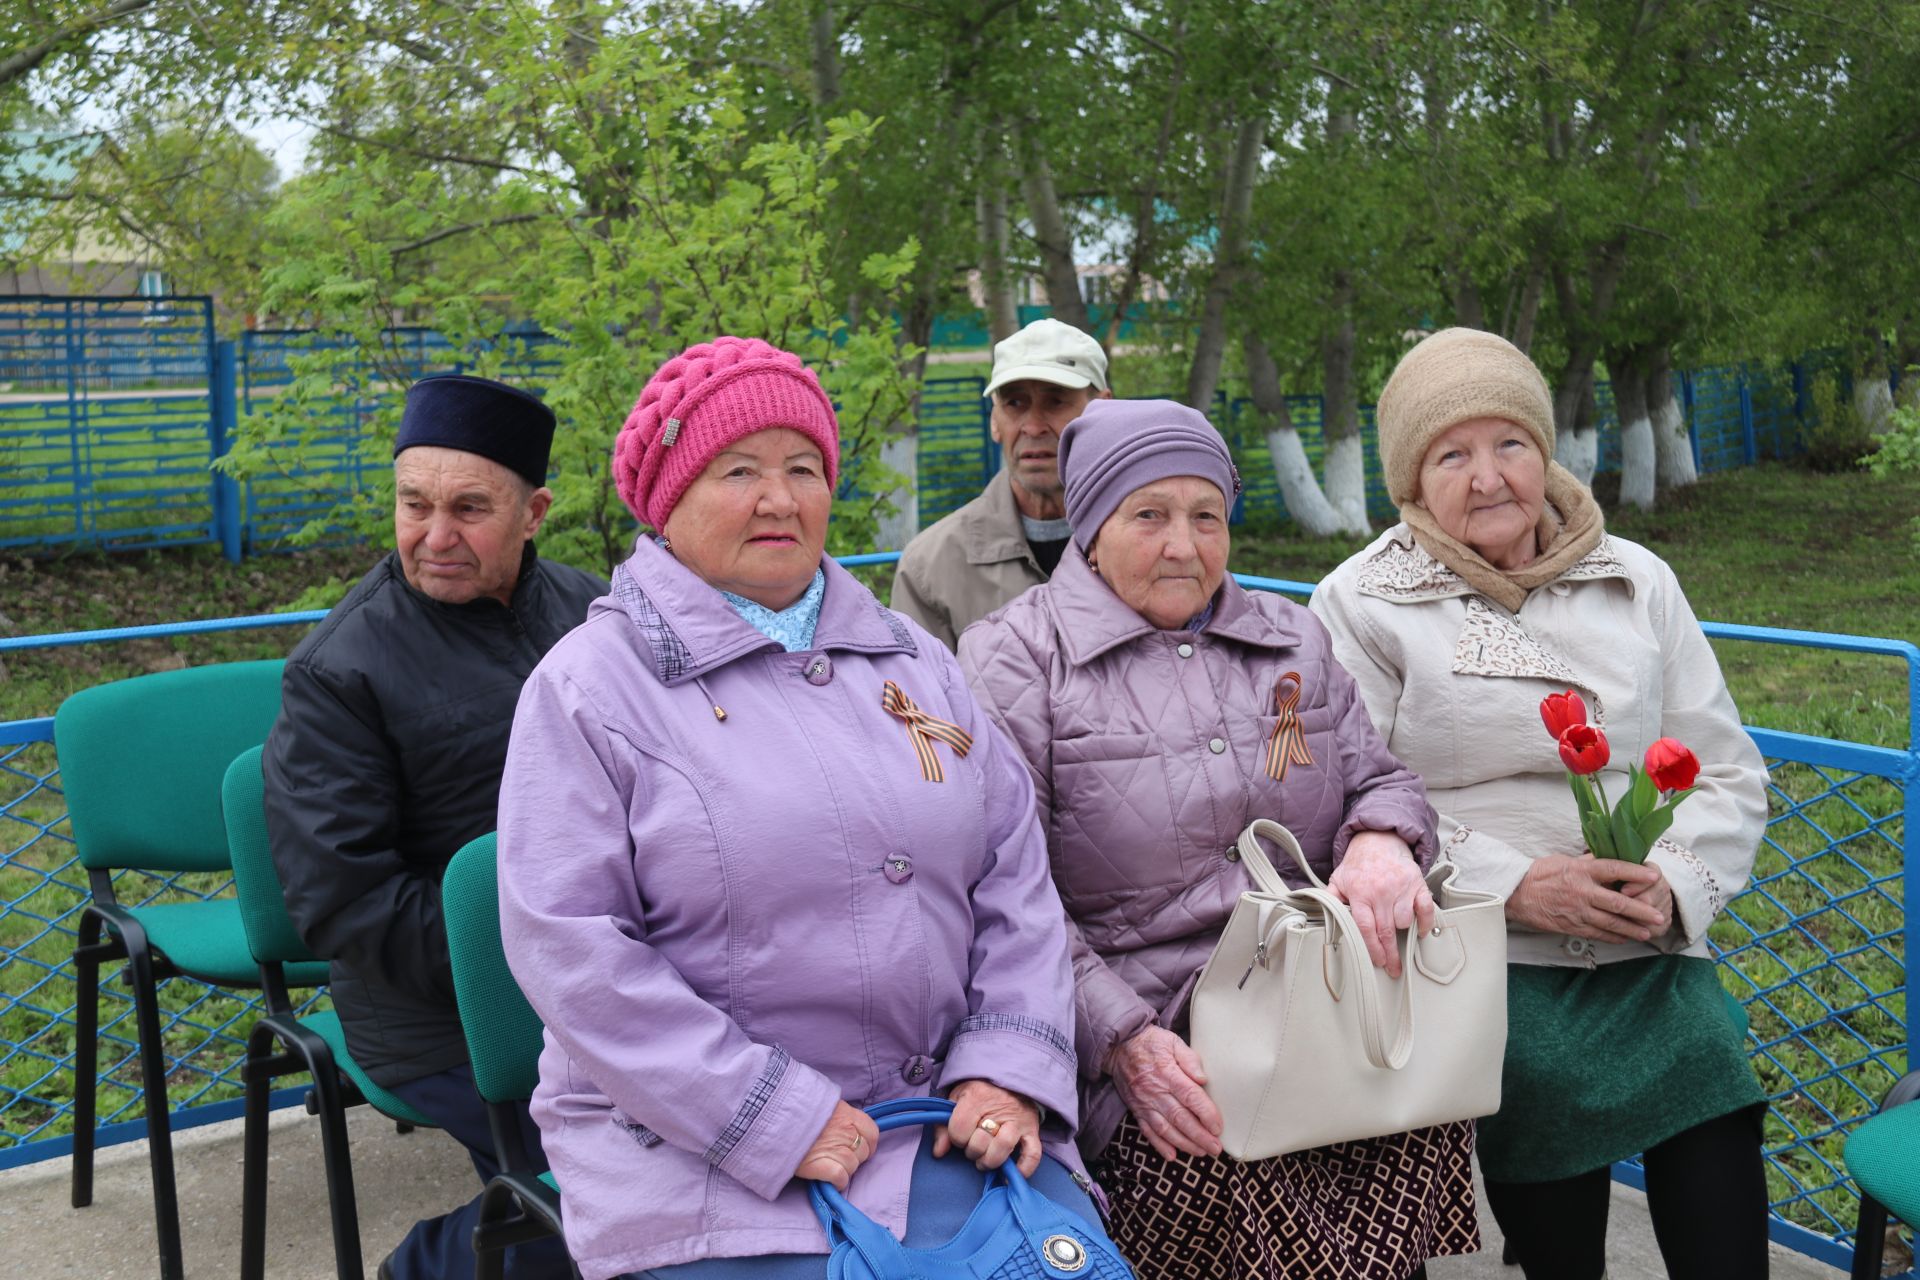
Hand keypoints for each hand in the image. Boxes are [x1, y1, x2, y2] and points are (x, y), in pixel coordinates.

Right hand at [794, 1101, 879, 1192]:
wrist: (776, 1119)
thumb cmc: (797, 1111)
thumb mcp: (822, 1104)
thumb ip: (839, 1115)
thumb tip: (846, 1127)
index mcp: (847, 1114)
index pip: (872, 1133)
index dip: (868, 1144)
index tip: (859, 1148)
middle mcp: (846, 1132)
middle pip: (863, 1152)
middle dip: (854, 1157)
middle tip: (838, 1157)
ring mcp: (836, 1149)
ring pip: (852, 1167)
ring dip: (844, 1170)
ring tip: (829, 1166)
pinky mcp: (822, 1166)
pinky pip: (841, 1178)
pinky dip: (838, 1182)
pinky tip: (830, 1180)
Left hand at [933, 1079, 1042, 1175]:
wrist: (1009, 1078)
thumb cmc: (979, 1091)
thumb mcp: (956, 1099)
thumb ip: (943, 1126)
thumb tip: (938, 1152)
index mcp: (977, 1097)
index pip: (959, 1130)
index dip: (956, 1137)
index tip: (960, 1133)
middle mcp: (1000, 1109)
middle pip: (979, 1142)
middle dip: (971, 1150)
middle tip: (972, 1145)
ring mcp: (1018, 1120)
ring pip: (1003, 1148)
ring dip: (989, 1161)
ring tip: (984, 1160)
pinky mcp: (1032, 1130)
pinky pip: (1032, 1155)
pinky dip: (1023, 1169)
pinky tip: (1009, 1176)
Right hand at [1107, 1026, 1222, 1160]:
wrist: (1119, 1046)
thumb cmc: (1151, 1043)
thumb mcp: (1172, 1041)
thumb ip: (1189, 1058)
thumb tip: (1203, 1079)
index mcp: (1167, 1072)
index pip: (1190, 1097)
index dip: (1205, 1113)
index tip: (1218, 1127)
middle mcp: (1155, 1091)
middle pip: (1180, 1118)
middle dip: (1199, 1136)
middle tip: (1215, 1148)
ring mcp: (1144, 1103)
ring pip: (1166, 1129)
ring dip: (1184, 1143)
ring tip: (1201, 1153)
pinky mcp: (1136, 1109)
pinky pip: (1147, 1131)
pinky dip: (1159, 1145)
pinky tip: (1173, 1155)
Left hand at [1329, 830, 1435, 976]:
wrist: (1379, 841)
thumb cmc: (1359, 865)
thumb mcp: (1339, 880)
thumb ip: (1331, 900)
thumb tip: (1323, 918)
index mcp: (1360, 893)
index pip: (1366, 927)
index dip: (1372, 948)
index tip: (1377, 961)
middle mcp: (1381, 891)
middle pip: (1386, 930)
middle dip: (1390, 954)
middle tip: (1393, 969)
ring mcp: (1401, 887)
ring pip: (1405, 921)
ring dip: (1402, 931)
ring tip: (1397, 934)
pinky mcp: (1417, 884)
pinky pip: (1426, 908)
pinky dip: (1425, 922)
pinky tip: (1420, 930)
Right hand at [1506, 853, 1667, 943]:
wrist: (1515, 893)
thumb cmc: (1539, 873)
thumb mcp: (1564, 860)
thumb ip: (1588, 863)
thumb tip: (1609, 859)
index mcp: (1581, 870)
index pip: (1614, 869)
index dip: (1635, 873)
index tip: (1653, 876)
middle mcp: (1582, 891)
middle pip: (1618, 902)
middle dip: (1642, 910)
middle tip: (1659, 915)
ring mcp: (1577, 911)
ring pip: (1611, 922)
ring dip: (1632, 929)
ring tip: (1647, 932)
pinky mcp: (1571, 925)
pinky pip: (1597, 933)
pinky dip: (1613, 937)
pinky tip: (1625, 938)